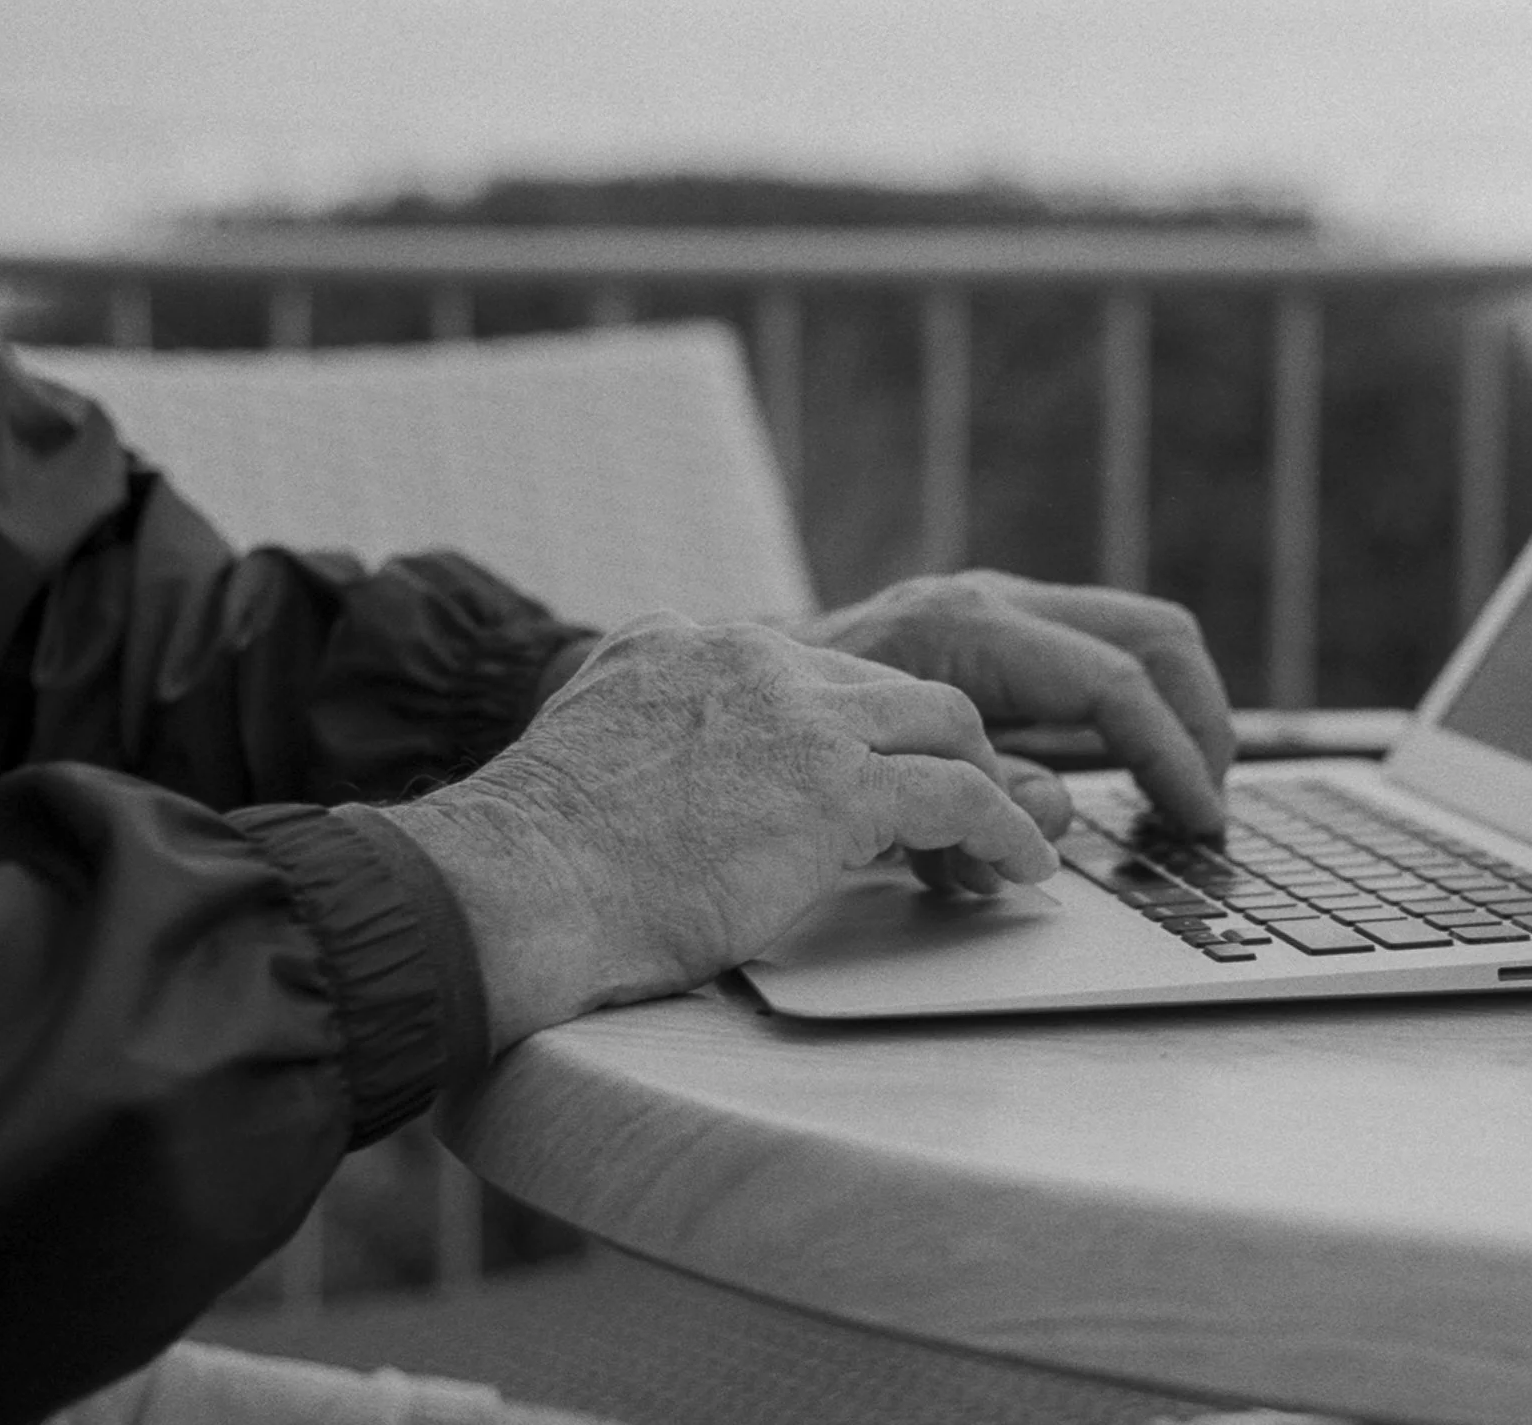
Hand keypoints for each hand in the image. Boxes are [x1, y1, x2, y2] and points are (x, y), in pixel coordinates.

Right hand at [383, 613, 1057, 1051]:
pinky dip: (1005, 830)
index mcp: (687, 643)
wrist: (508, 889)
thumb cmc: (530, 867)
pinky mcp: (836, 788)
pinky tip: (1023, 867)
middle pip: (891, 685)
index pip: (810, 670)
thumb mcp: (595, 753)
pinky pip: (960, 797)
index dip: (856, 728)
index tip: (878, 772)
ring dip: (985, 781)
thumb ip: (656, 740)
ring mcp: (799, 716)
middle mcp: (751, 657)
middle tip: (964, 801)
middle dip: (940, 743)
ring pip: (944, 722)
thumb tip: (699, 790)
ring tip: (1007, 835)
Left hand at [788, 571, 1236, 835]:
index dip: (1172, 759)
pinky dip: (1120, 722)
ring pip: (1133, 640)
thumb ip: (973, 794)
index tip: (1202, 823)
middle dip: (1199, 721)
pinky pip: (1090, 662)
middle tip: (1210, 805)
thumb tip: (1055, 813)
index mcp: (968, 630)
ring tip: (1177, 801)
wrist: (706, 708)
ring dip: (1164, 722)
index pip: (1114, 685)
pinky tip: (1112, 785)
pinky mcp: (987, 639)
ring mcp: (992, 612)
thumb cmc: (773, 750)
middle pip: (1154, 635)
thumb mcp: (872, 781)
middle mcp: (989, 603)